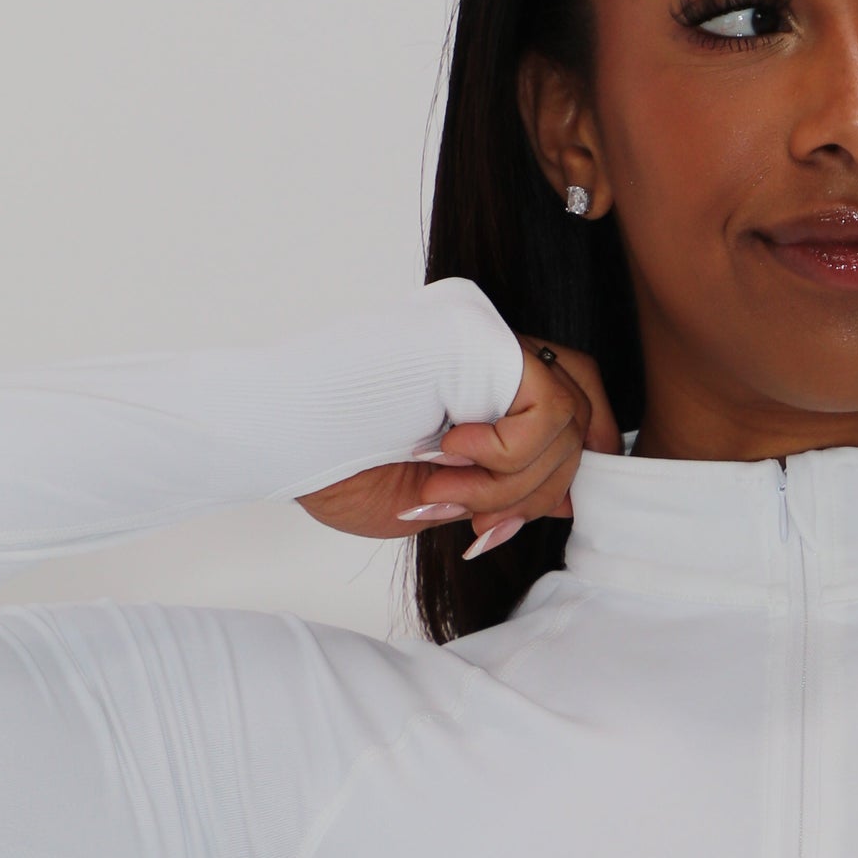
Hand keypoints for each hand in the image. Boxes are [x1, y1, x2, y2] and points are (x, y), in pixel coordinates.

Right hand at [297, 335, 624, 549]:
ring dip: (509, 482)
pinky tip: (447, 453)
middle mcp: (490, 347)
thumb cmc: (334, 466)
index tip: (501, 525)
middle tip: (476, 522)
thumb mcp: (437, 498)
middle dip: (538, 490)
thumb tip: (567, 502)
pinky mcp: (482, 332)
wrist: (276, 435)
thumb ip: (502, 492)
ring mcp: (487, 334)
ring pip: (566, 419)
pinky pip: (545, 408)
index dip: (557, 475)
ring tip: (443, 487)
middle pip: (580, 414)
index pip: (570, 408)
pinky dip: (506, 455)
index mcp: (480, 379)